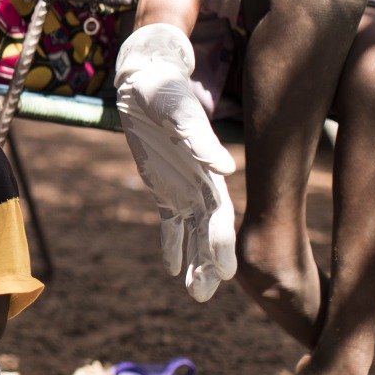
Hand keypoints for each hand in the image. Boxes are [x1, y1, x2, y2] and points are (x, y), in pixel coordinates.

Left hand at [115, 23, 236, 301]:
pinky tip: (173, 268)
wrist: (145, 79)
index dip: (221, 244)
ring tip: (196, 293)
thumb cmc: (165, 92)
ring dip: (194, 261)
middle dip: (209, 262)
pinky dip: (172, 243)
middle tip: (205, 294)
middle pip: (209, 232)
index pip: (219, 216)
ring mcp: (183, 187)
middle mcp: (201, 184)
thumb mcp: (180, 114)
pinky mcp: (163, 187)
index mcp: (208, 171)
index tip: (228, 273)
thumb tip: (228, 171)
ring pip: (192, 233)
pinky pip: (169, 221)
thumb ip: (203, 142)